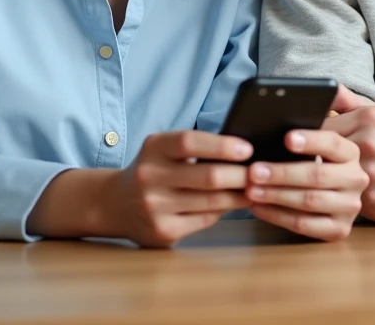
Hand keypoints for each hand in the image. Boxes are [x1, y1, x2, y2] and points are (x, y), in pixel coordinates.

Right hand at [72, 131, 250, 247]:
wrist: (114, 204)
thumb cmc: (152, 171)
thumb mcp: (162, 150)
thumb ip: (194, 147)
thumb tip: (242, 152)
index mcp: (153, 148)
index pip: (190, 142)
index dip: (222, 145)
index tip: (247, 149)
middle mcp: (150, 176)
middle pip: (207, 176)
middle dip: (240, 175)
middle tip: (260, 174)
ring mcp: (155, 207)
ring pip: (211, 202)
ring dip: (239, 196)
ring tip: (255, 189)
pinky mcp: (163, 231)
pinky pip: (205, 220)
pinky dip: (223, 211)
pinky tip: (233, 204)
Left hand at [244, 129, 368, 240]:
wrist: (337, 197)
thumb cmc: (317, 165)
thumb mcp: (318, 148)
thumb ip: (304, 139)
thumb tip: (271, 129)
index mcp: (351, 153)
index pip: (332, 143)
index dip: (310, 141)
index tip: (287, 139)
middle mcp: (356, 179)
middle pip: (317, 175)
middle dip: (282, 173)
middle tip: (254, 170)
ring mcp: (350, 206)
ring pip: (309, 200)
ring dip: (276, 195)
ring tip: (251, 190)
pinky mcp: (339, 229)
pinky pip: (304, 224)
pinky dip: (277, 216)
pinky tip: (258, 208)